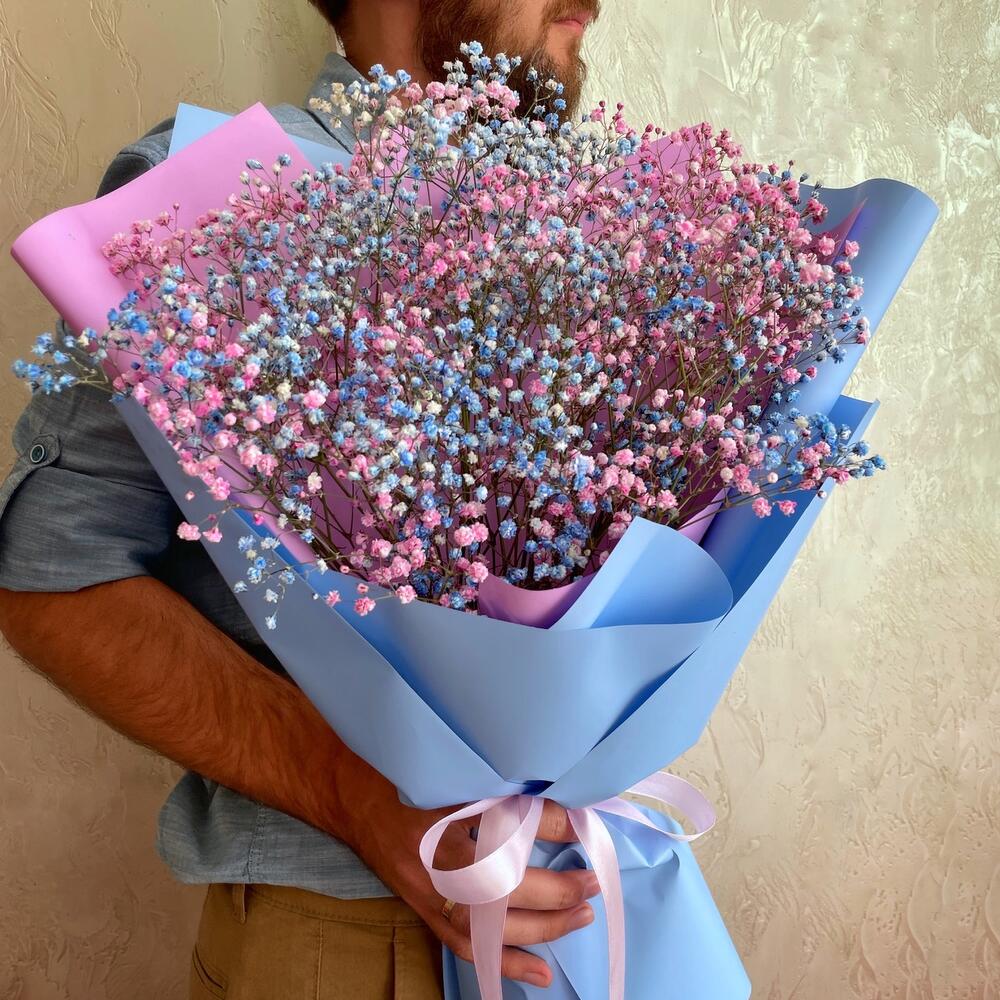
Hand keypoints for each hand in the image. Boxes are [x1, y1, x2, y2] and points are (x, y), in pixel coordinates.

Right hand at [331, 752, 598, 988]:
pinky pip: (466, 946)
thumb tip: (563, 808)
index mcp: (440, 831)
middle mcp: (433, 872)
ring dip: (539, 930)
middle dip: (553, 895)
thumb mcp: (453, 776)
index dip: (548, 832)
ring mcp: (427, 897)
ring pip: (487, 931)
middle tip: (592, 885)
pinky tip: (538, 970)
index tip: (582, 827)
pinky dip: (503, 962)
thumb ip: (505, 791)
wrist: (350, 794)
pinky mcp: (423, 910)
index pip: (504, 839)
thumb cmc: (404, 777)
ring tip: (579, 920)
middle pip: (500, 897)